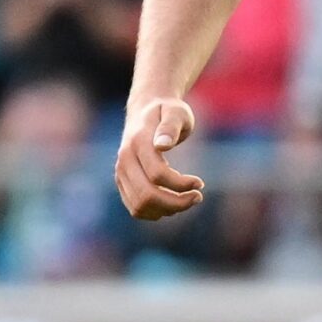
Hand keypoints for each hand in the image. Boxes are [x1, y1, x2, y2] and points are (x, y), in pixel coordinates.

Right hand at [115, 96, 203, 217]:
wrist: (145, 110)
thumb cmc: (167, 111)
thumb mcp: (176, 112)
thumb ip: (171, 126)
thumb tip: (162, 145)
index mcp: (138, 142)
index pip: (157, 174)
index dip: (181, 184)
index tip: (200, 183)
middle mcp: (125, 159)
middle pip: (147, 196)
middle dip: (176, 203)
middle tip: (197, 197)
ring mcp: (121, 172)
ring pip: (140, 206)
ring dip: (167, 210)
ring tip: (187, 200)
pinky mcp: (122, 182)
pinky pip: (136, 208)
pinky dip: (156, 212)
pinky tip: (173, 202)